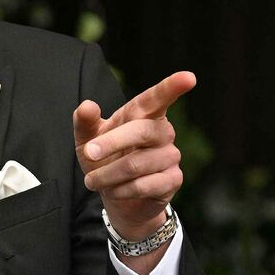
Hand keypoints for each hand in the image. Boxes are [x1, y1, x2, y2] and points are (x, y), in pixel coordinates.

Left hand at [73, 71, 194, 244]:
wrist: (117, 197)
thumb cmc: (104, 161)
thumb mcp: (87, 140)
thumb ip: (85, 122)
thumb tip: (87, 106)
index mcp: (143, 115)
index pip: (157, 98)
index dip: (172, 87)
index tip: (189, 77)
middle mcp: (162, 131)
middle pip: (141, 131)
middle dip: (111, 143)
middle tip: (89, 153)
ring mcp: (171, 155)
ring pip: (136, 164)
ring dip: (106, 175)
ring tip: (92, 181)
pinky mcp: (173, 180)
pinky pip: (143, 186)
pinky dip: (119, 190)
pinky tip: (112, 191)